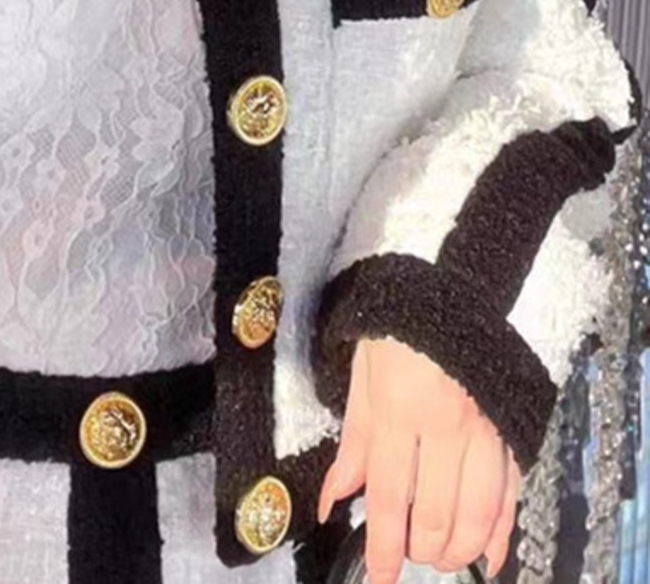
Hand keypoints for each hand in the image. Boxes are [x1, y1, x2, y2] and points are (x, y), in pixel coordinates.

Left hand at [317, 337, 523, 583]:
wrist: (452, 286)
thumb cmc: (395, 330)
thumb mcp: (361, 377)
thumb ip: (352, 444)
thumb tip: (331, 502)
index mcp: (399, 408)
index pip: (388, 494)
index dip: (383, 544)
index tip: (381, 576)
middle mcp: (445, 424)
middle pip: (435, 511)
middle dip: (421, 549)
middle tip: (410, 559)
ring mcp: (484, 429)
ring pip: (477, 511)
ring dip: (459, 548)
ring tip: (441, 558)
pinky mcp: (510, 428)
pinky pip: (510, 492)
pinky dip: (500, 531)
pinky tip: (488, 556)